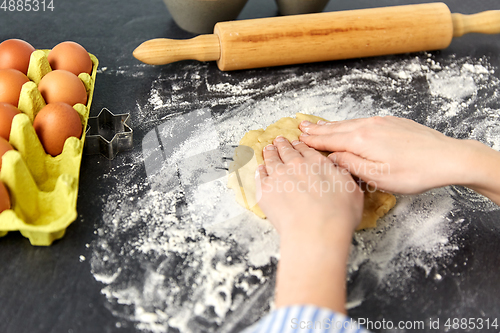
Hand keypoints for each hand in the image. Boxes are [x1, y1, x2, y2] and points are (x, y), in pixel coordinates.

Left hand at [256, 136, 362, 236]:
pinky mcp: (265, 190)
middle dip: (283, 145)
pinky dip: (260, 170)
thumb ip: (342, 174)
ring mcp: (278, 176)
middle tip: (279, 140)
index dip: (300, 146)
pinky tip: (260, 169)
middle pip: (287, 151)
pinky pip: (259, 175)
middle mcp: (296, 165)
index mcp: (317, 163)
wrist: (316, 231)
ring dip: (270, 153)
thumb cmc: (338, 216)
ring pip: (271, 159)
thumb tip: (337, 167)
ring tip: (268, 149)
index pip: (306, 150)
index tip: (296, 143)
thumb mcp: (352, 190)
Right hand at [299, 116, 477, 193]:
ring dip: (331, 125)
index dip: (312, 140)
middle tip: (301, 127)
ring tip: (317, 125)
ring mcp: (381, 122)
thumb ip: (351, 165)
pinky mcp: (392, 122)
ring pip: (349, 123)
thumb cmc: (414, 172)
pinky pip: (362, 121)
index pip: (329, 140)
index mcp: (361, 141)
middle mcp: (368, 127)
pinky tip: (347, 126)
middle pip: (336, 128)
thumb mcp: (378, 177)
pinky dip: (348, 124)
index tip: (298, 137)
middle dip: (317, 129)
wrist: (447, 157)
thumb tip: (332, 157)